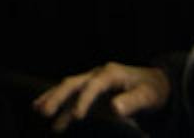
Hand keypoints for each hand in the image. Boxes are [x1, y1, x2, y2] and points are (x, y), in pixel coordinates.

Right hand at [32, 62, 171, 132]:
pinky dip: (61, 107)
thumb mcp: (147, 96)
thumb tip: (115, 108)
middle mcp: (97, 74)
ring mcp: (92, 82)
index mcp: (111, 74)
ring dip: (53, 99)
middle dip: (58, 96)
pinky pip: (72, 99)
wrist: (155, 84)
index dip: (85, 100)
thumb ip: (132, 102)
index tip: (78, 117)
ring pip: (68, 89)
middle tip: (45, 111)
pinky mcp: (91, 92)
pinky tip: (51, 119)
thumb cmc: (152, 90)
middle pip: (73, 83)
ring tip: (38, 110)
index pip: (93, 86)